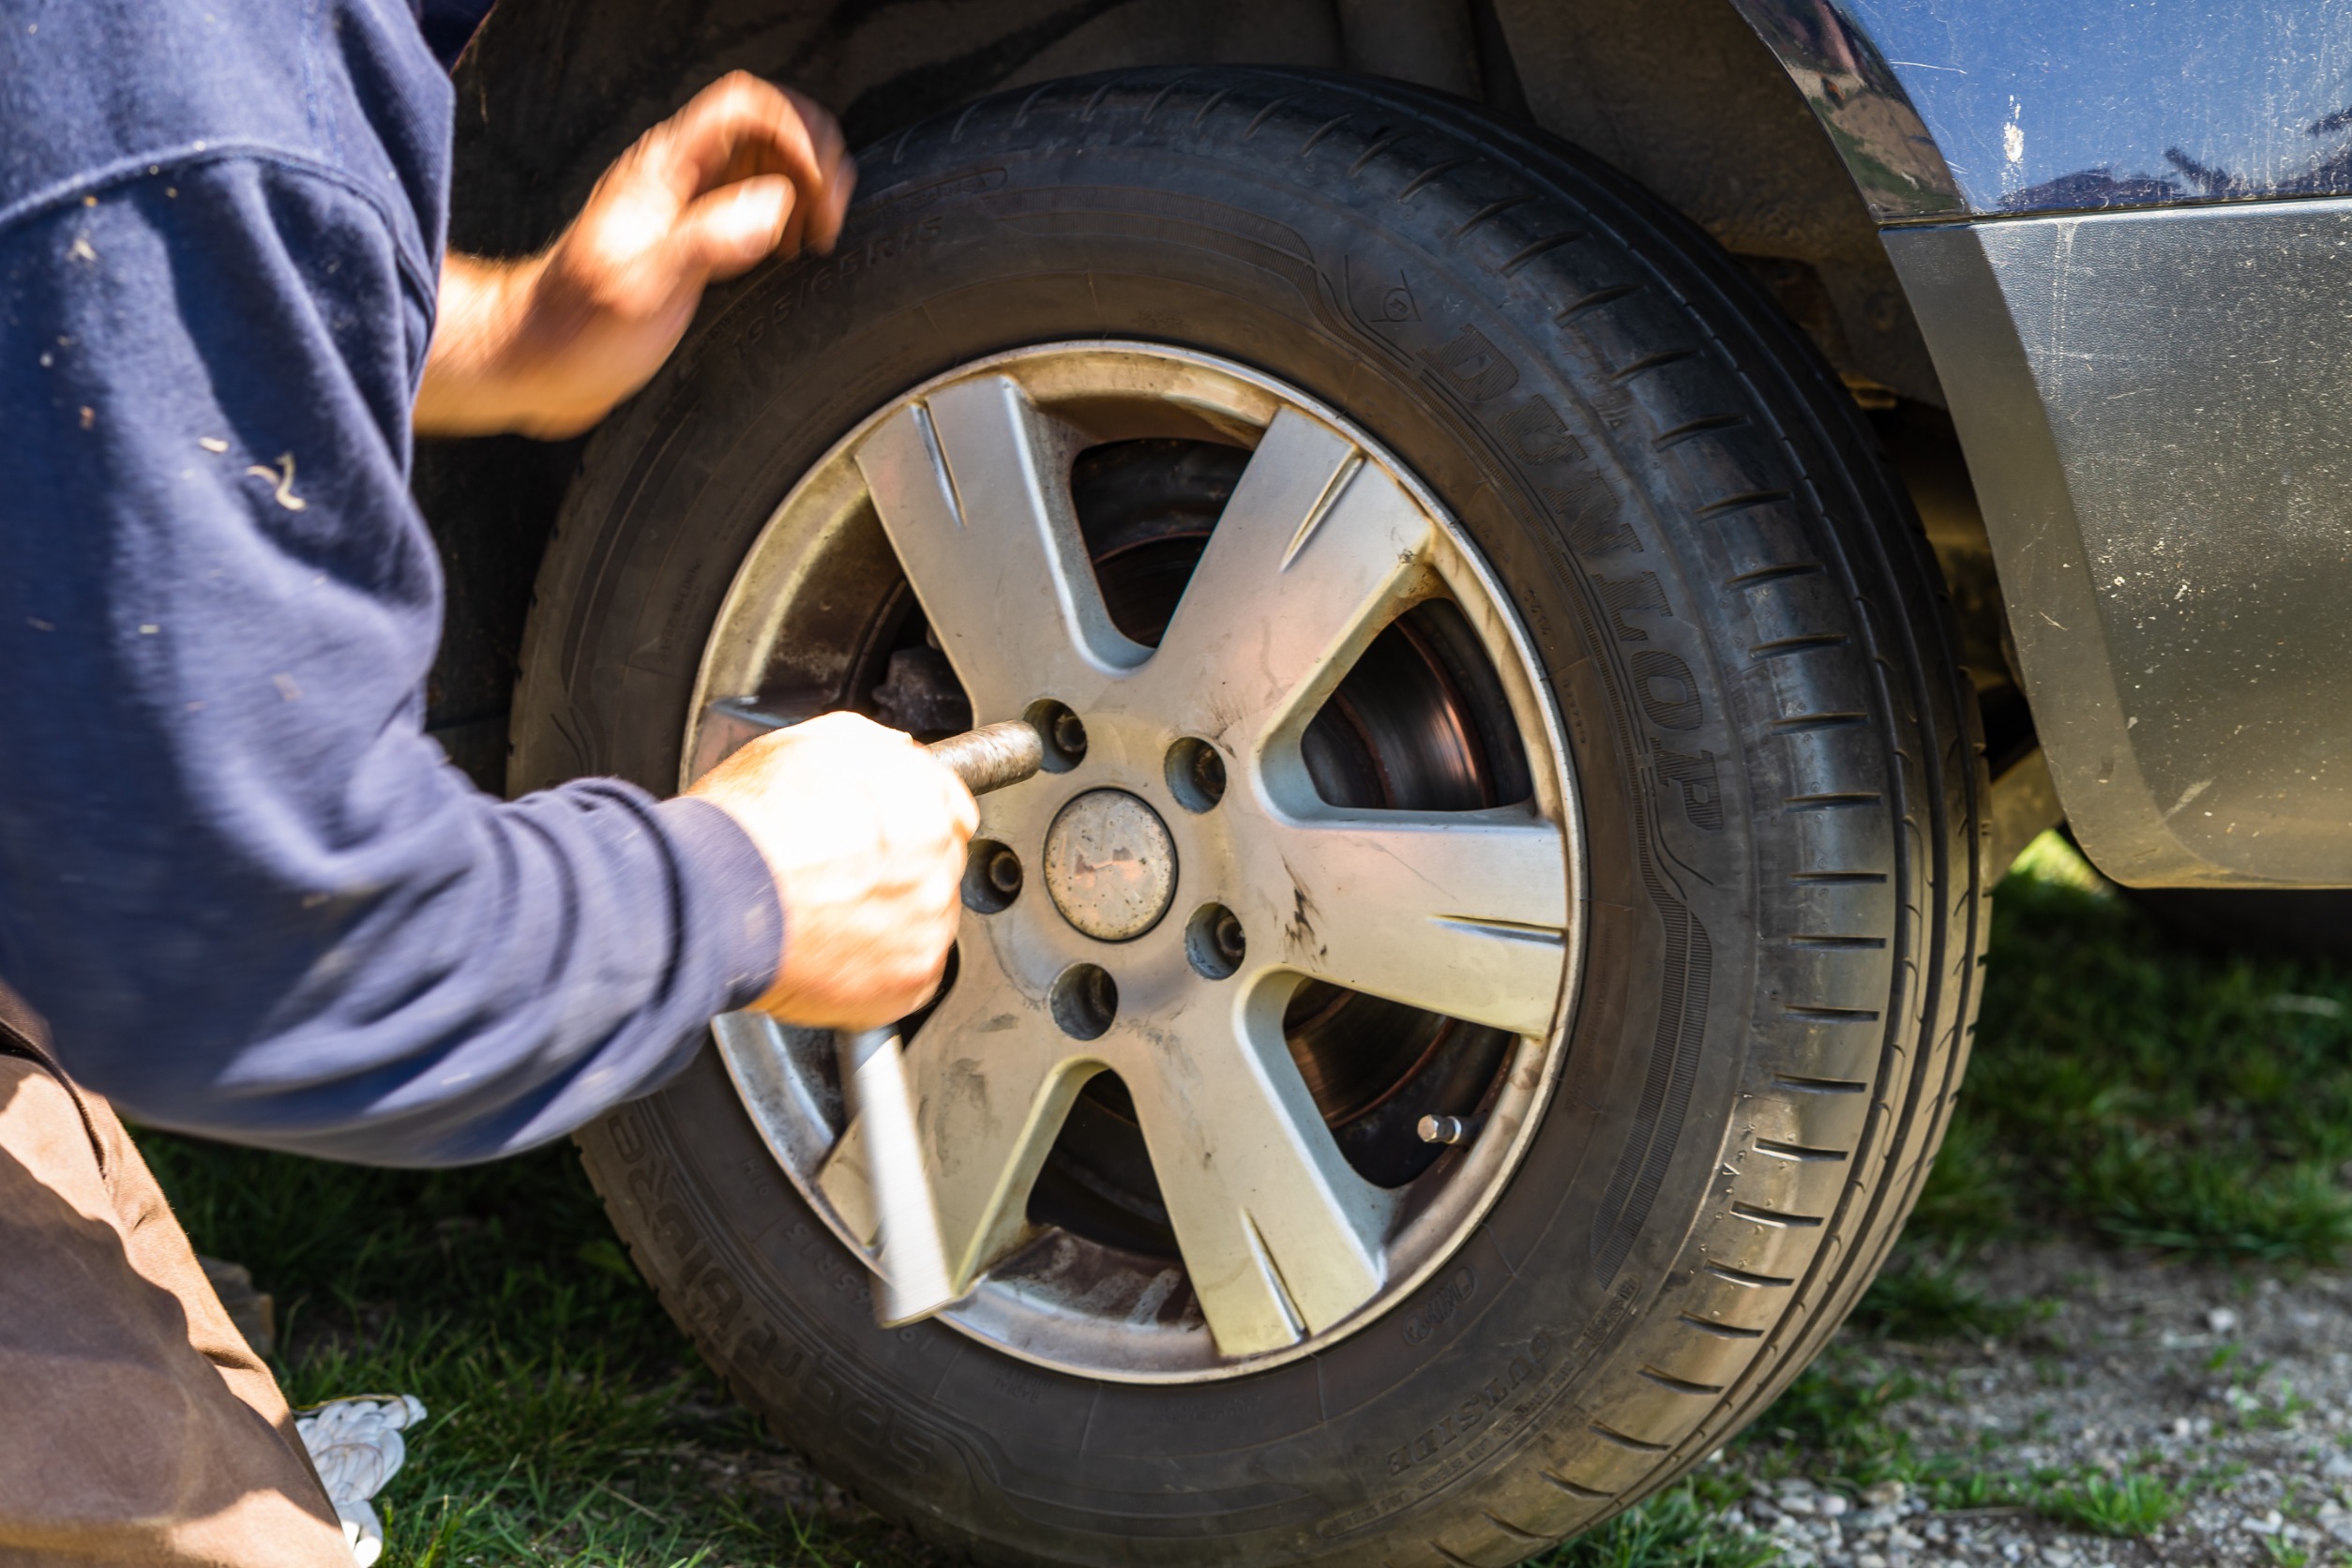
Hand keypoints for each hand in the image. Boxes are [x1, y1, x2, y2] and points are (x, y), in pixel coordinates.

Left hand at [415, 72, 854, 437]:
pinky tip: (788, 250)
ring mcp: (688, 203)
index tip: (817, 194)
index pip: (747, 108)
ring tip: (815, 235)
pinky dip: (788, 216)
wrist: (537, 358)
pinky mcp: (694, 236)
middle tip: (826, 219)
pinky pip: (756, 200)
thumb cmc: (575, 329)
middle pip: (768, 126)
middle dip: (813, 161)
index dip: (798, 136)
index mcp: (666, 170)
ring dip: (806, 188)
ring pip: (767, 161)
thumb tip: (777, 206)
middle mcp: (679, 176)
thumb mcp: (644, 286)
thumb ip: (710, 240)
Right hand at [688, 713, 977, 1029]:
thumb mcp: (805, 745)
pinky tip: (834, 953)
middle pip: (936, 865)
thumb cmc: (746, 826)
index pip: (947, 807)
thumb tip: (896, 755)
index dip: (909, 819)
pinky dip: (879, 970)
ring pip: (924, 920)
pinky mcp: (913, 979)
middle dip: (897, 870)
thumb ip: (871, 747)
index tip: (884, 836)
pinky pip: (910, 973)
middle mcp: (938, 861)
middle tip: (839, 878)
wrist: (710, 899)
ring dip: (890, 920)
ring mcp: (929, 924)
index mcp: (923, 799)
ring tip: (828, 918)